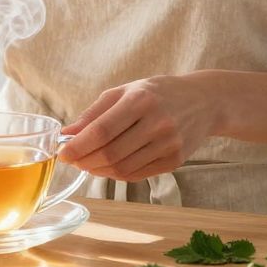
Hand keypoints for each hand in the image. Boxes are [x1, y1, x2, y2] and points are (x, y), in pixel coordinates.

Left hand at [57, 75, 219, 181]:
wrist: (204, 101)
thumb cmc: (158, 93)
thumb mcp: (126, 91)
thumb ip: (95, 113)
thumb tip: (67, 133)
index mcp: (140, 99)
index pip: (102, 129)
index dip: (78, 145)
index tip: (62, 153)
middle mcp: (157, 122)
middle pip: (111, 152)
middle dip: (85, 160)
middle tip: (73, 160)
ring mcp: (168, 143)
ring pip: (123, 168)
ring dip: (99, 170)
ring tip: (88, 163)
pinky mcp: (175, 160)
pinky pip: (138, 174)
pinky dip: (117, 174)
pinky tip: (108, 167)